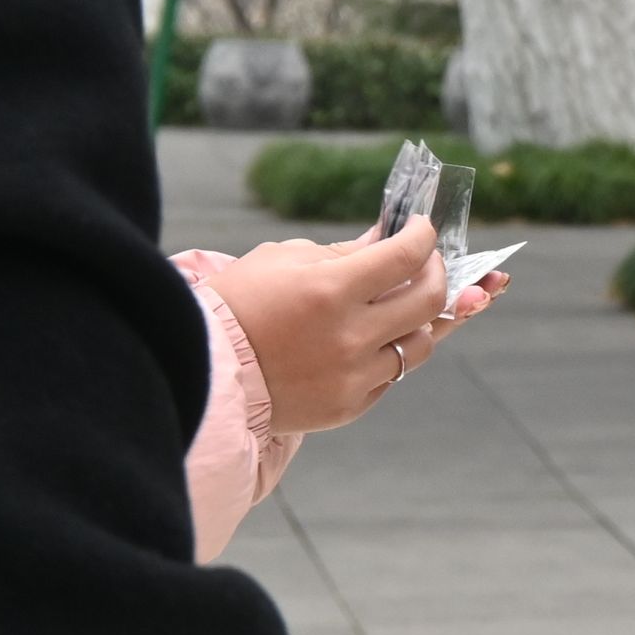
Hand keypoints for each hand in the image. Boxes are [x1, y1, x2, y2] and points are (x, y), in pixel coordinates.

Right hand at [204, 218, 463, 435]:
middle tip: (425, 262)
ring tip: (398, 305)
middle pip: (430, 300)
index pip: (407, 256)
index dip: (423, 236)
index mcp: (330, 290)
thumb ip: (343, 251)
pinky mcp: (348, 406)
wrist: (196, 371)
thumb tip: (387, 238)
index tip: (421, 229)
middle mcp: (349, 336)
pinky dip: (387, 354)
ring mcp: (352, 376)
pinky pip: (390, 376)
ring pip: (419, 344)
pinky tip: (368, 340)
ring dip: (417, 320)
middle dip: (438, 273)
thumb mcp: (281, 260)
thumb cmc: (234, 306)